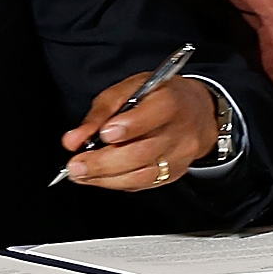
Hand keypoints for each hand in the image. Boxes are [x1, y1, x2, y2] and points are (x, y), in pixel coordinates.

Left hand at [58, 72, 219, 190]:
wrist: (198, 113)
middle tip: (76, 166)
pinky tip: (100, 179)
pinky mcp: (174, 174)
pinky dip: (117, 183)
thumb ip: (102, 112)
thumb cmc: (159, 96)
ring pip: (142, 174)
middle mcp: (178, 132)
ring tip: (81, 174)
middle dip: (104, 162)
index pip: (151, 117)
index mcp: (169, 102)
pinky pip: (144, 184)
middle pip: (142, 152)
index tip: (103, 134)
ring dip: (106, 178)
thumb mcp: (131, 88)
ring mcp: (178, 156)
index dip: (127, 127)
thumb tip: (74, 139)